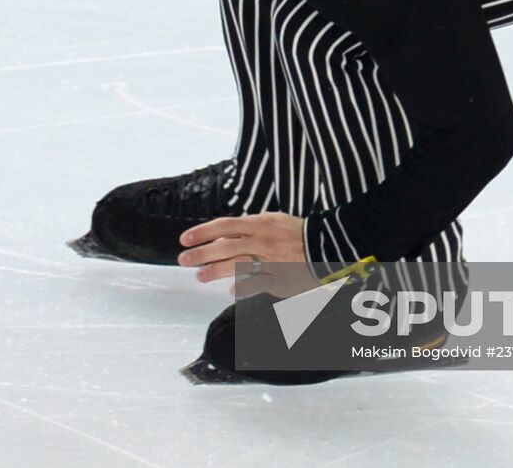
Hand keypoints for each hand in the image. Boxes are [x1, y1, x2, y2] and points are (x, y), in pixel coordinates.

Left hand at [178, 212, 305, 290]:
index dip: (203, 232)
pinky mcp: (281, 279)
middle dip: (201, 253)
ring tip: (200, 276)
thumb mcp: (274, 220)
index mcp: (260, 224)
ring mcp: (271, 261)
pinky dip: (243, 287)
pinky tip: (231, 291)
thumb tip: (226, 234)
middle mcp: (263, 241)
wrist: (329, 246)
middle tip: (183, 260)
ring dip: (215, 271)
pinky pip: (258, 283)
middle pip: (226, 247)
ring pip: (237, 265)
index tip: (185, 239)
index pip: (225, 226)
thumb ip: (250, 227)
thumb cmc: (298, 232)